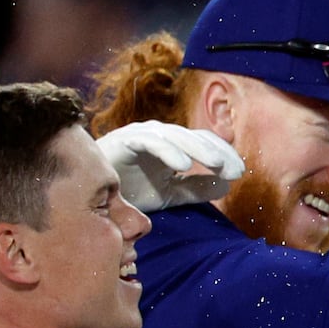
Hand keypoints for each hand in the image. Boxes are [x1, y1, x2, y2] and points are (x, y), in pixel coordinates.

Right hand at [97, 122, 245, 212]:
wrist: (88, 193)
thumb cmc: (129, 190)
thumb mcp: (168, 194)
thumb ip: (195, 189)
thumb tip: (226, 185)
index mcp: (173, 146)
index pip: (205, 144)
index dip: (223, 156)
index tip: (240, 173)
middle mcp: (160, 136)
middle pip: (195, 137)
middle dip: (217, 152)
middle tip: (235, 169)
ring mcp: (142, 134)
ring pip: (176, 136)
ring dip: (198, 149)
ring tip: (216, 164)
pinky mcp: (125, 138)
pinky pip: (151, 141)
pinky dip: (168, 150)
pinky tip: (183, 164)